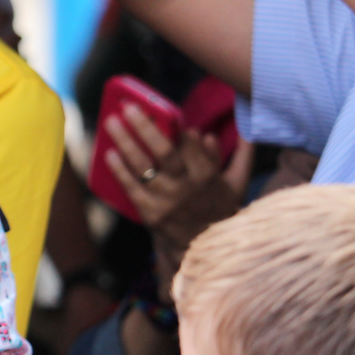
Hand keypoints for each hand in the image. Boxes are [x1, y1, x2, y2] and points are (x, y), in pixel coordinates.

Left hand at [101, 103, 254, 258]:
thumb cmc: (221, 209)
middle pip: (164, 153)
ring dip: (125, 143)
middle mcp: (185, 189)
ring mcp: (165, 201)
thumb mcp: (238, 183)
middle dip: (145, 128)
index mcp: (208, 178)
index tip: (175, 121)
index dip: (184, 135)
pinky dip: (120, 170)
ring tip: (112, 122)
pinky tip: (109, 153)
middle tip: (128, 107)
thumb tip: (245, 127)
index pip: (194, 150)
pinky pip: (131, 188)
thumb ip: (243, 153)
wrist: (203, 248)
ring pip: (142, 167)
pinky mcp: (149, 213)